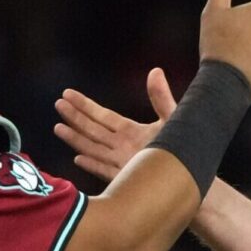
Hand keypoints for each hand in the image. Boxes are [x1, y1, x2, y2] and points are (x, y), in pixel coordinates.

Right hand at [54, 68, 176, 182]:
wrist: (193, 177)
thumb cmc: (185, 147)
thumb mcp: (172, 118)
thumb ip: (161, 97)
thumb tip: (155, 71)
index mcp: (132, 131)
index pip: (102, 116)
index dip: (85, 105)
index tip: (68, 94)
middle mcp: (123, 146)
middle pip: (93, 130)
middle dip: (75, 117)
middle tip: (58, 104)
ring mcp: (123, 163)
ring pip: (93, 149)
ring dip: (76, 139)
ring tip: (58, 128)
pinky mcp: (126, 179)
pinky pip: (104, 171)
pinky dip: (91, 165)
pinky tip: (78, 159)